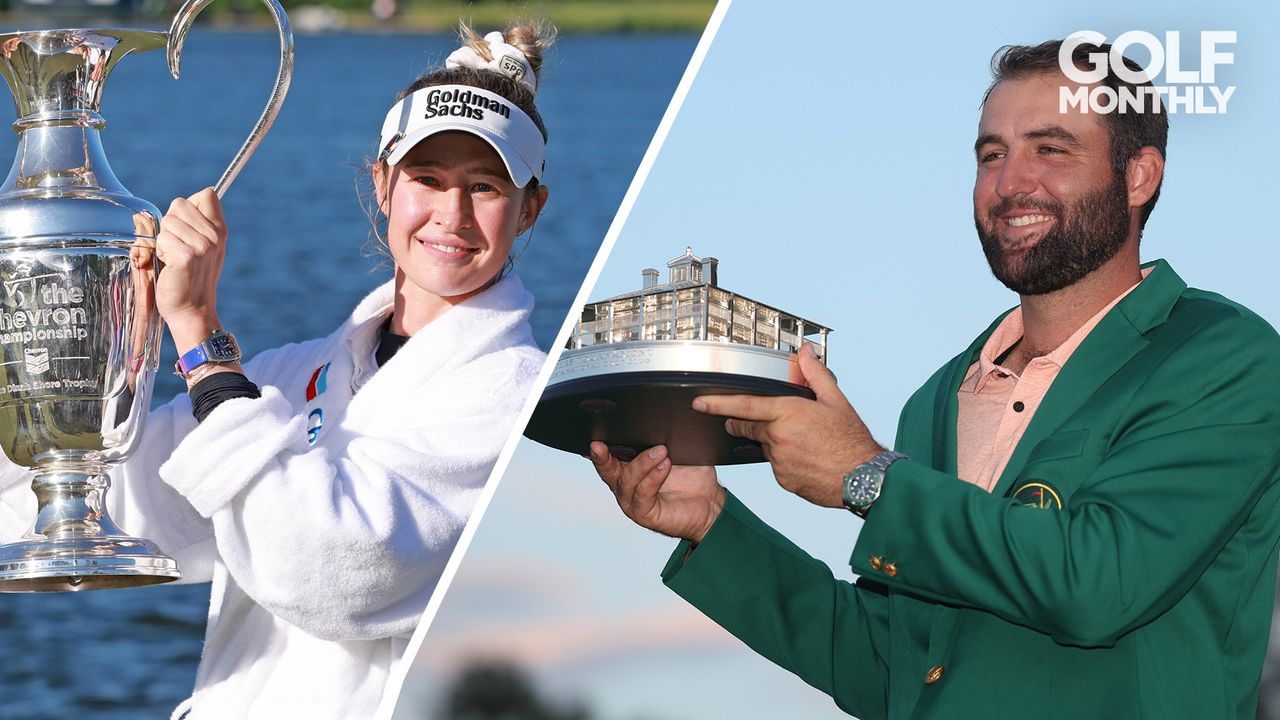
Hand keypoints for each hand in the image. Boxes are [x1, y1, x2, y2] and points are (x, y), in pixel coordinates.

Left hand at [155, 188, 226, 351]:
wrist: (192, 310)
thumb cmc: (190, 278)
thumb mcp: (200, 248)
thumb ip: (194, 224)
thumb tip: (168, 205)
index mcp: (220, 230)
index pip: (207, 194)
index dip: (190, 206)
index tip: (188, 227)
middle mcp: (215, 235)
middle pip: (180, 203)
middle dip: (171, 223)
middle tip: (177, 246)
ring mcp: (202, 245)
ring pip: (168, 221)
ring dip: (163, 239)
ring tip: (173, 257)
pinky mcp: (186, 256)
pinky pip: (161, 238)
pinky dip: (159, 251)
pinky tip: (169, 265)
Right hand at [590, 442, 725, 543]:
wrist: (709, 501)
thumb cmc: (690, 474)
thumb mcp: (675, 449)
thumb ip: (659, 436)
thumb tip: (654, 413)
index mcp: (627, 466)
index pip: (606, 456)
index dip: (597, 448)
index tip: (593, 436)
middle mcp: (625, 484)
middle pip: (606, 470)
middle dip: (601, 457)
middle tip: (598, 444)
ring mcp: (632, 501)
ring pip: (625, 481)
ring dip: (641, 463)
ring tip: (661, 451)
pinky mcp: (644, 514)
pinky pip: (642, 495)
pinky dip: (652, 478)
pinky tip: (664, 466)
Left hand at [693, 344, 883, 507]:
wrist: (863, 479)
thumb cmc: (851, 439)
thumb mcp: (836, 401)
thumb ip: (815, 374)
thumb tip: (804, 352)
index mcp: (789, 414)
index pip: (745, 406)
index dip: (718, 403)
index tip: (699, 401)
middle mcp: (778, 438)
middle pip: (748, 426)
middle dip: (745, 421)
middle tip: (761, 420)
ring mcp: (779, 461)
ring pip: (765, 446)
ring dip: (774, 441)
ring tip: (803, 442)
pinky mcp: (783, 479)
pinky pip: (776, 465)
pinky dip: (785, 459)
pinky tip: (805, 458)